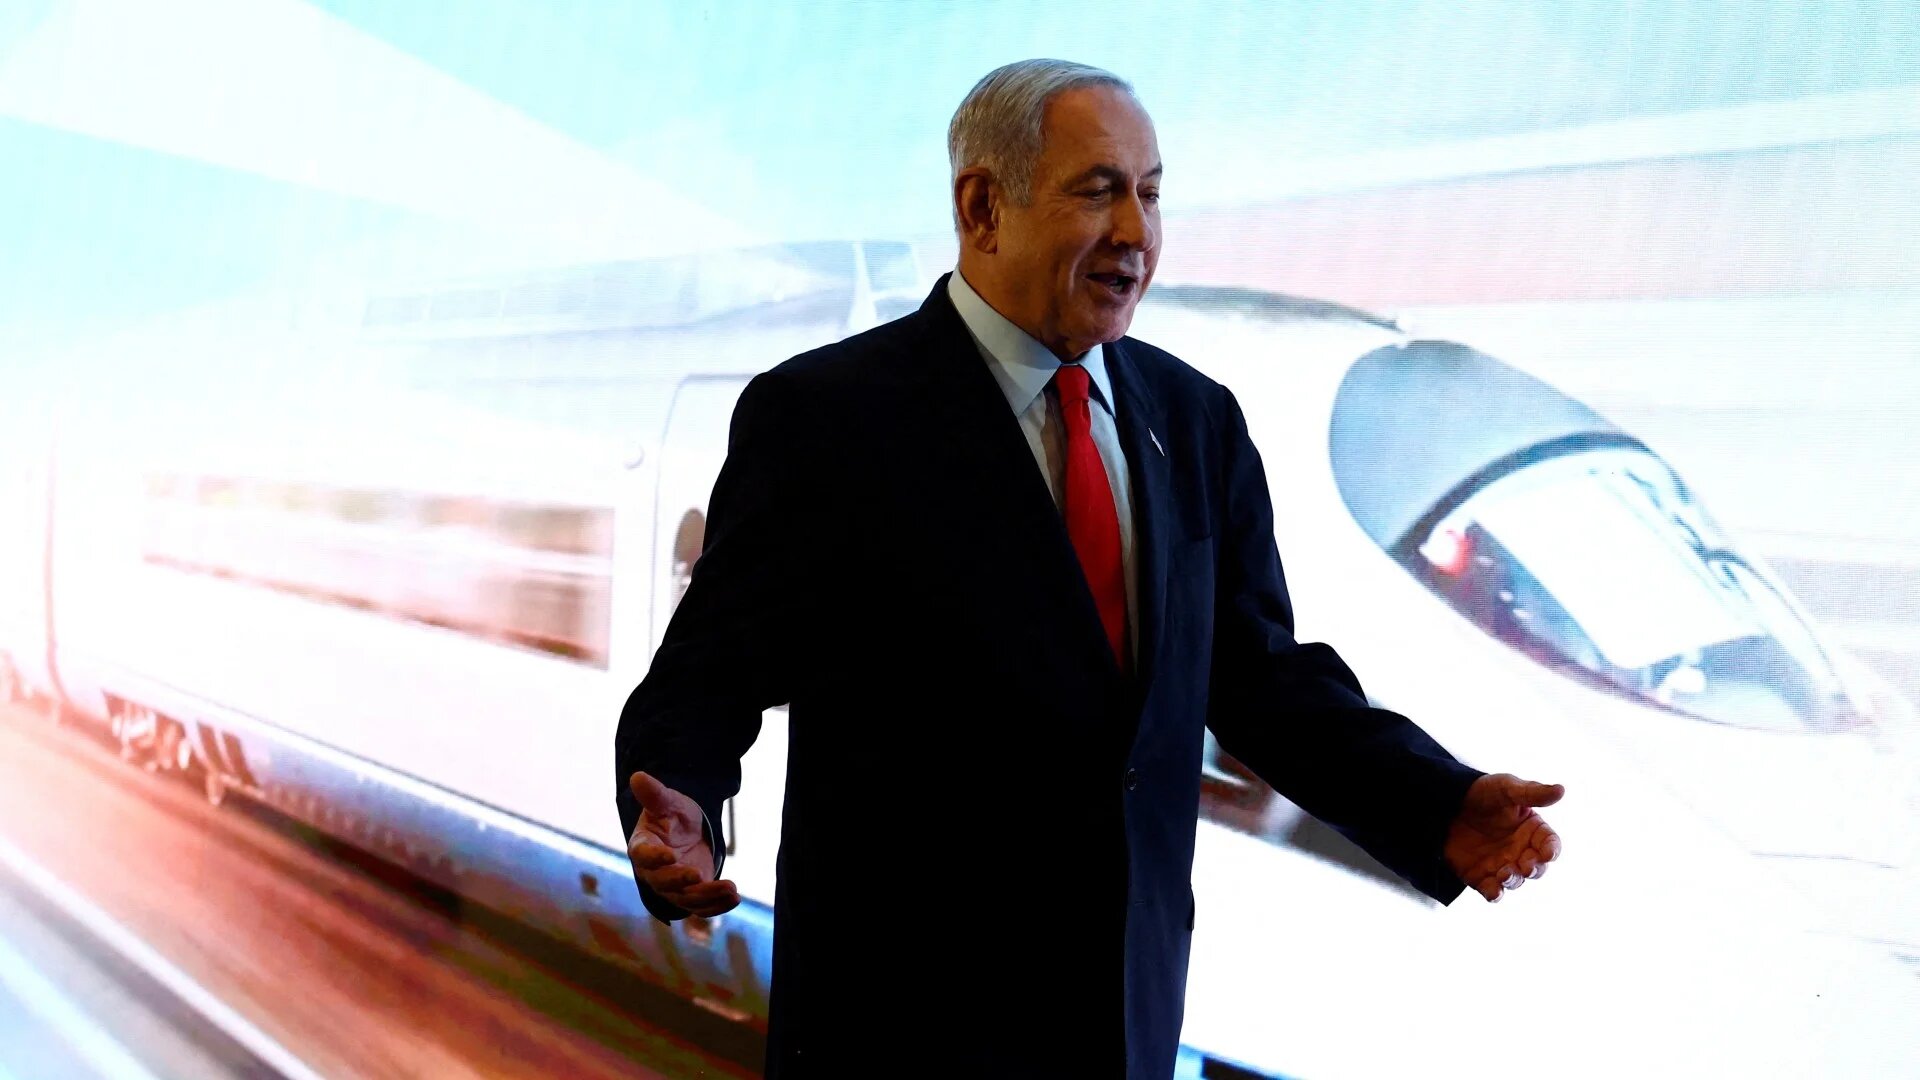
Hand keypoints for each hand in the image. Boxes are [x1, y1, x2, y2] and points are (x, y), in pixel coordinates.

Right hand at [627, 771, 740, 918]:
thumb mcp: (667, 802)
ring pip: (686, 899)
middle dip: (680, 881)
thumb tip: (637, 777)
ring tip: (730, 889)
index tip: (670, 855)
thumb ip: (654, 794)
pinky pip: (701, 907)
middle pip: (663, 882)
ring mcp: (672, 888)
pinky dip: (718, 906)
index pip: (644, 855)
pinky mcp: (691, 895)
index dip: (655, 857)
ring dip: (707, 896)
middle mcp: (653, 872)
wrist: (686, 831)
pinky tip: (735, 898)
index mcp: (643, 847)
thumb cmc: (671, 815)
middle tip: (698, 875)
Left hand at [1444, 773, 1563, 902]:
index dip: (1552, 850)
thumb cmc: (1481, 792)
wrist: (1446, 803)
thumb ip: (1532, 792)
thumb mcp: (1506, 788)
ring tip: (1505, 873)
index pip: (1550, 844)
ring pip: (1516, 881)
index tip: (1548, 853)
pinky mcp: (1482, 876)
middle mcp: (1521, 850)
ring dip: (1514, 880)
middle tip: (1526, 865)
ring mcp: (1502, 864)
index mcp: (1532, 830)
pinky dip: (1494, 893)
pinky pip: (1492, 890)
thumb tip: (1561, 790)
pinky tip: (1494, 891)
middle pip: (1537, 868)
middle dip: (1534, 869)